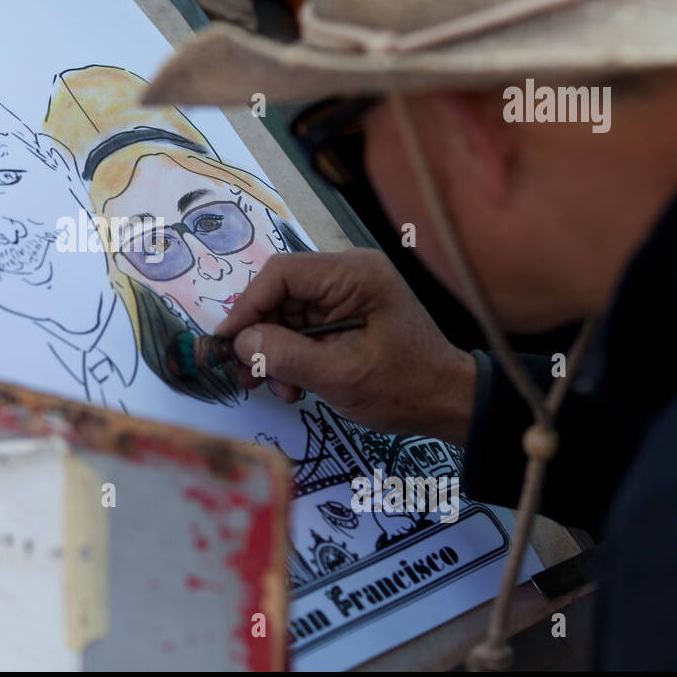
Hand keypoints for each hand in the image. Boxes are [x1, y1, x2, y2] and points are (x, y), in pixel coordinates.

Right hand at [213, 249, 477, 444]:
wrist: (448, 403)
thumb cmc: (405, 388)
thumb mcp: (340, 376)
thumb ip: (286, 355)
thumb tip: (240, 342)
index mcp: (355, 275)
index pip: (282, 273)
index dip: (248, 306)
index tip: (228, 343)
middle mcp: (349, 274)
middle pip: (281, 293)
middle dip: (261, 336)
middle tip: (246, 375)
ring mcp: (347, 293)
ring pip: (287, 313)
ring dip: (274, 352)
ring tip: (277, 389)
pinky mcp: (345, 313)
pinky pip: (302, 327)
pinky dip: (291, 356)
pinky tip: (294, 385)